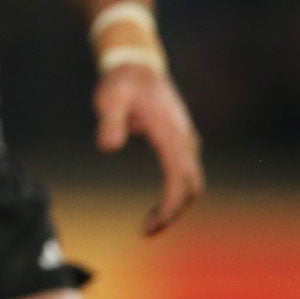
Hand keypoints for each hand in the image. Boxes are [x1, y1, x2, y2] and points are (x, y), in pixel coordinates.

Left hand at [94, 64, 202, 234]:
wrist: (137, 66)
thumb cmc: (121, 83)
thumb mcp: (110, 99)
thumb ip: (109, 121)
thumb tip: (107, 146)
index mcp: (170, 133)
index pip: (179, 177)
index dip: (170, 205)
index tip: (152, 224)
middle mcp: (184, 140)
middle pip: (191, 186)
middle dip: (174, 212)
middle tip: (147, 232)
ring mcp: (185, 141)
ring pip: (191, 182)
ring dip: (175, 206)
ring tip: (149, 225)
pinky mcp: (180, 143)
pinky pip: (184, 175)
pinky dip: (176, 195)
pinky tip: (157, 208)